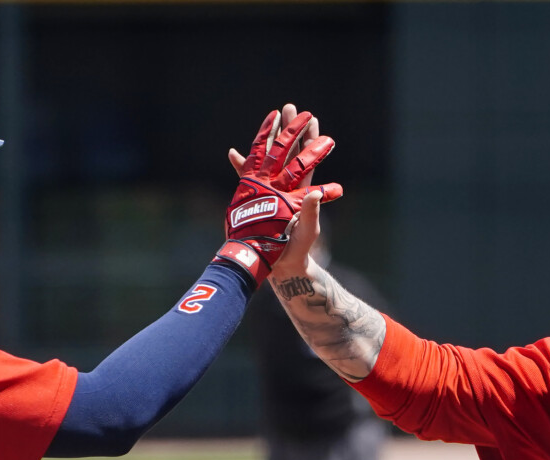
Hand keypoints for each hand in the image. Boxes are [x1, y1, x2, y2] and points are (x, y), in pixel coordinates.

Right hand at [213, 103, 342, 286]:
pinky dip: (240, 165)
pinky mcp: (254, 199)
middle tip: (291, 106)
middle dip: (289, 130)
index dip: (309, 140)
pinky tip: (233, 152)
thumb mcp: (307, 230)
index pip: (305, 159)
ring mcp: (269, 191)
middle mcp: (285, 186)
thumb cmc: (297, 249)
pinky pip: (246, 177)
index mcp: (299, 191)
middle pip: (288, 152)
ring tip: (271, 118)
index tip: (310, 120)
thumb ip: (310, 211)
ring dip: (268, 139)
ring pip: (268, 159)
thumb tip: (316, 193)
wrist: (279, 264)